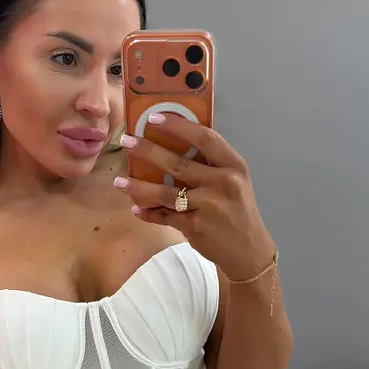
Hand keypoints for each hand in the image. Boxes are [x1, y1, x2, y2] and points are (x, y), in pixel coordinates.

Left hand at [117, 113, 274, 278]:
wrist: (249, 250)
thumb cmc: (237, 211)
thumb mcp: (234, 182)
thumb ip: (211, 165)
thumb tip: (172, 145)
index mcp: (233, 166)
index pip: (204, 138)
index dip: (178, 125)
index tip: (154, 118)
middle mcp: (223, 183)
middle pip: (178, 164)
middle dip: (147, 151)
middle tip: (126, 142)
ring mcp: (209, 206)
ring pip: (165, 192)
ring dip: (138, 187)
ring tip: (119, 181)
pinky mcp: (196, 227)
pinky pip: (165, 216)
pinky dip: (149, 213)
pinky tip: (137, 209)